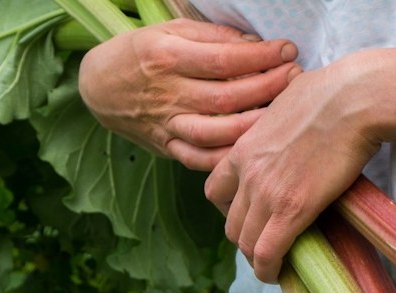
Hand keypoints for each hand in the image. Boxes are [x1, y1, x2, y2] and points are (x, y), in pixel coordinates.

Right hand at [78, 19, 299, 170]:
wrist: (100, 86)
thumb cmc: (141, 52)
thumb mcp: (171, 30)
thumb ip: (212, 37)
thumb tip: (254, 46)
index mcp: (168, 57)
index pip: (223, 59)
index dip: (260, 56)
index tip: (288, 51)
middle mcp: (168, 93)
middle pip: (226, 97)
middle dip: (267, 88)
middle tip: (295, 79)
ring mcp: (166, 123)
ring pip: (215, 132)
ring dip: (253, 125)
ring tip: (282, 114)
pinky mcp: (166, 145)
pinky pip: (199, 159)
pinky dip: (226, 158)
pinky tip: (252, 150)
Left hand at [205, 54, 384, 282]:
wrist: (355, 98)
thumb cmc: (332, 92)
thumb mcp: (284, 101)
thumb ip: (276, 121)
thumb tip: (289, 117)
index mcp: (243, 148)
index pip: (215, 191)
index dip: (230, 210)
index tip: (250, 217)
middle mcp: (247, 173)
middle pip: (230, 223)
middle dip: (246, 238)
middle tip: (267, 244)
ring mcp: (266, 192)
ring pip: (245, 242)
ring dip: (257, 258)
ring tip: (275, 263)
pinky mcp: (292, 209)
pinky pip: (267, 252)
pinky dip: (268, 269)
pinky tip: (279, 274)